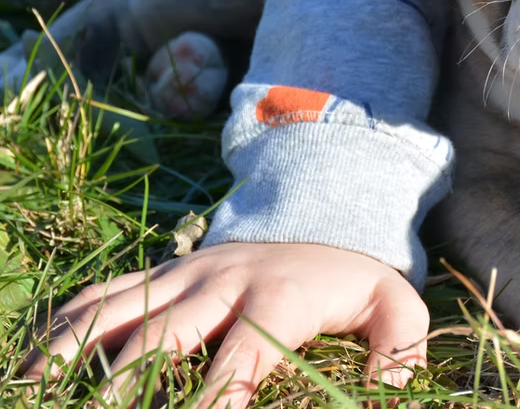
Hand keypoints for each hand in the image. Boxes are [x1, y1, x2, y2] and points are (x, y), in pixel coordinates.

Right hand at [21, 242, 429, 407]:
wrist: (323, 214)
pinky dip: (65, 322)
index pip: (243, 358)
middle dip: (125, 381)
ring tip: (33, 386)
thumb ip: (398, 350)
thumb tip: (389, 394)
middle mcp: (222, 281)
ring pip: (119, 306)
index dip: (218, 398)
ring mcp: (186, 272)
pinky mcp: (164, 270)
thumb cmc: (353, 282)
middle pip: (164, 332)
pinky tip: (33, 361)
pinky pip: (104, 292)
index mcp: (279, 296)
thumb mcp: (394, 308)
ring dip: (72, 349)